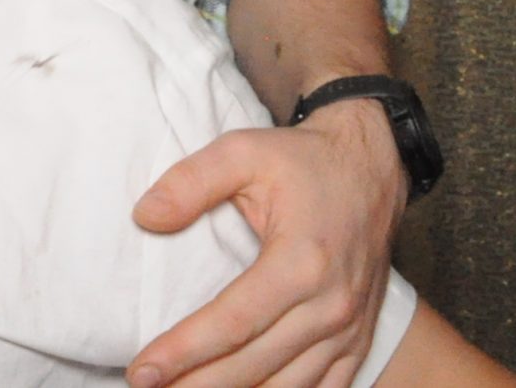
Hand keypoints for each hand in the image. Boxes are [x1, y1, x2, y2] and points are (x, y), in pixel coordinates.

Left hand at [127, 102, 404, 387]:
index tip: (143, 369)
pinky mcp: (358, 339)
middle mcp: (331, 305)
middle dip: (196, 384)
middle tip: (147, 387)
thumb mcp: (243, 151)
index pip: (232, 322)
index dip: (184, 350)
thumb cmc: (304, 161)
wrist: (372, 167)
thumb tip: (146, 216)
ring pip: (286, 387)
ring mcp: (349, 329)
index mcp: (302, 262)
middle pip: (254, 364)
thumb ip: (191, 181)